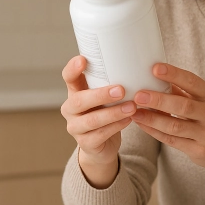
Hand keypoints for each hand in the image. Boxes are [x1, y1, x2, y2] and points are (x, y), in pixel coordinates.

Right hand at [60, 56, 136, 187]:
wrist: (102, 144)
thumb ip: (110, 82)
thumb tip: (136, 62)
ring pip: (92, 120)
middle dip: (100, 95)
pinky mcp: (85, 143)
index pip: (68, 78)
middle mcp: (70, 109)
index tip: (83, 59)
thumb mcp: (105, 96)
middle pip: (78, 101)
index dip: (73, 69)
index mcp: (75, 92)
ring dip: (113, 113)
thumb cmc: (105, 112)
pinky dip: (116, 126)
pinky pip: (100, 135)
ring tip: (132, 107)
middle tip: (121, 90)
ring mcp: (75, 127)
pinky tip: (129, 120)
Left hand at [130, 63, 204, 182]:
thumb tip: (156, 75)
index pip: (192, 82)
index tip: (155, 68)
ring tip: (134, 111)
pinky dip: (154, 132)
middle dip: (158, 100)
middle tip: (138, 95)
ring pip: (175, 126)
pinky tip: (142, 124)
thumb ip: (184, 91)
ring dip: (152, 119)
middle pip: (183, 106)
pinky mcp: (198, 150)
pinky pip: (172, 140)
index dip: (174, 74)